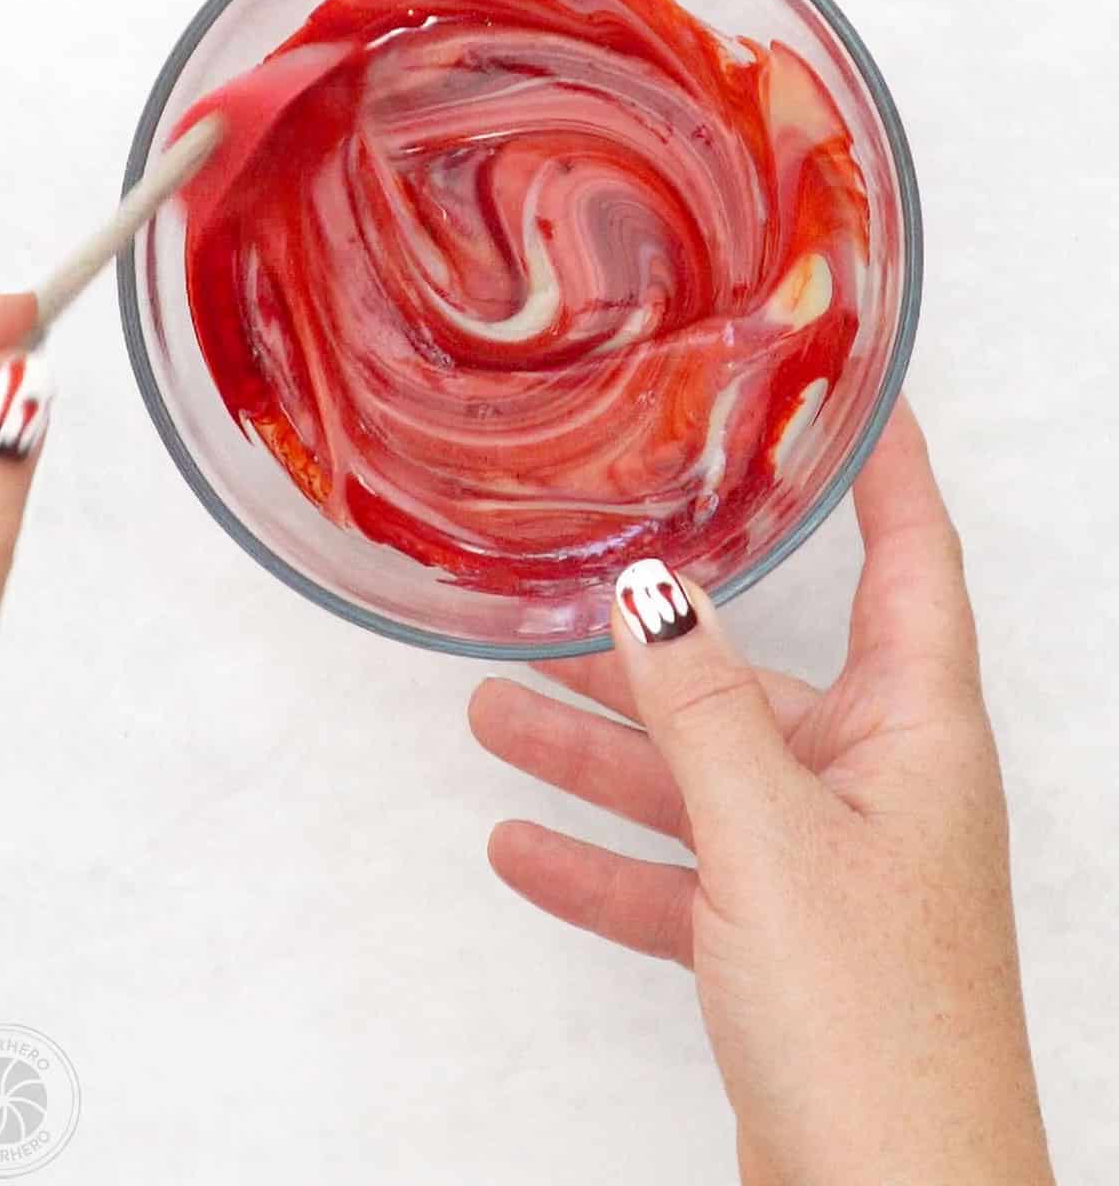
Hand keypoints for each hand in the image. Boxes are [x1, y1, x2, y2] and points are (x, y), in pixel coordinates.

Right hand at [469, 403, 1053, 1184]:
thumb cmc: (877, 1026)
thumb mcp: (771, 839)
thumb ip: (702, 710)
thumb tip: (648, 591)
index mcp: (918, 730)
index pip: (913, 556)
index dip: (884, 465)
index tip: (841, 386)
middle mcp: (878, 784)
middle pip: (760, 672)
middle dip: (658, 634)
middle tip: (572, 572)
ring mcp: (827, 865)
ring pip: (700, 773)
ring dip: (602, 746)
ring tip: (493, 705)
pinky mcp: (778, 941)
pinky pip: (677, 875)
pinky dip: (605, 858)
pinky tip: (521, 844)